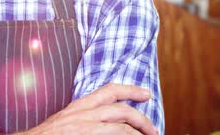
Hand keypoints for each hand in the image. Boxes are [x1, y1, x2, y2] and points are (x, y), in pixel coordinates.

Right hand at [22, 83, 157, 134]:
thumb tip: (105, 121)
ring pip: (120, 125)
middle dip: (142, 118)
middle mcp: (82, 113)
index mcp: (79, 106)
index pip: (109, 90)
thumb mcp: (66, 121)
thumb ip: (84, 117)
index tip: (146, 94)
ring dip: (138, 132)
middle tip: (153, 130)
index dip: (131, 89)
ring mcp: (83, 127)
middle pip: (121, 108)